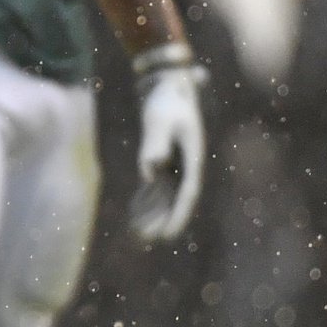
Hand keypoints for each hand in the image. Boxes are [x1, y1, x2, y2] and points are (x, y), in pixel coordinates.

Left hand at [130, 52, 204, 241]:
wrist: (168, 83)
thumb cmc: (165, 100)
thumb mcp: (158, 120)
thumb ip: (155, 144)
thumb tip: (150, 170)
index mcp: (192, 157)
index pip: (187, 193)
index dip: (178, 216)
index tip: (168, 236)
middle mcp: (187, 164)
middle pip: (175, 199)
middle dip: (162, 222)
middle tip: (148, 243)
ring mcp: (176, 162)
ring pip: (165, 196)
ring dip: (153, 215)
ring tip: (138, 236)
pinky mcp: (164, 159)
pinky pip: (155, 186)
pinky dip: (145, 201)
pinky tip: (133, 216)